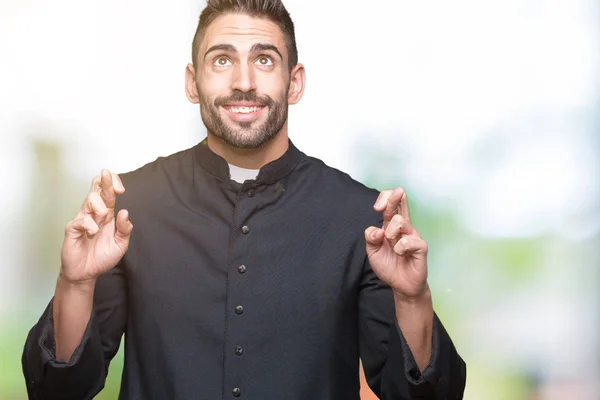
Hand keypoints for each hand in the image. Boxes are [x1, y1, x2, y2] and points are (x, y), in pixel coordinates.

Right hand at [60, 169, 132, 283]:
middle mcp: (94, 213)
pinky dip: (91, 226)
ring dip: (101, 210)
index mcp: (106, 213)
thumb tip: (125, 212)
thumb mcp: (121, 244)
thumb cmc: (101, 256)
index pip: (108, 191)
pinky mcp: (72, 228)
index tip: (122, 189)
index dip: (113, 184)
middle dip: (105, 181)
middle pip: (97, 188)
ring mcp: (82, 219)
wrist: (87, 273)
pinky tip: (92, 234)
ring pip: (90, 200)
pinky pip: (82, 220)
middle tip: (111, 181)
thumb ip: (125, 229)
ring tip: (102, 223)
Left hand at [365, 187, 427, 298]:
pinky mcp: (421, 247)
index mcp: (391, 225)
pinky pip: (408, 241)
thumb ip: (370, 238)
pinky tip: (401, 254)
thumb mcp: (373, 251)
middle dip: (392, 199)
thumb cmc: (388, 265)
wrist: (400, 284)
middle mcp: (404, 227)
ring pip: (400, 221)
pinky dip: (400, 248)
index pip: (392, 203)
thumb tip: (377, 230)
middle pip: (401, 203)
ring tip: (392, 246)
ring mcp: (413, 235)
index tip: (376, 207)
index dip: (385, 198)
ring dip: (390, 233)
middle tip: (381, 206)